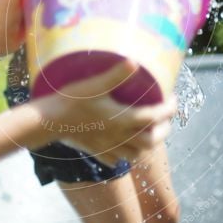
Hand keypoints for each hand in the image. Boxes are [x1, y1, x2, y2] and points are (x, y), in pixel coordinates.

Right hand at [34, 60, 175, 165]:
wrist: (48, 121)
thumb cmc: (71, 100)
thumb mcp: (94, 84)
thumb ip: (116, 75)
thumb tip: (135, 62)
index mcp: (123, 119)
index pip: (155, 117)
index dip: (169, 109)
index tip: (174, 98)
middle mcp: (119, 137)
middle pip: (151, 142)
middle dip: (163, 131)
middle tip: (165, 117)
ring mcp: (108, 147)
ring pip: (136, 154)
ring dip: (146, 144)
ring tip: (147, 131)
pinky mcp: (96, 151)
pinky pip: (117, 160)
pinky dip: (125, 154)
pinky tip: (123, 144)